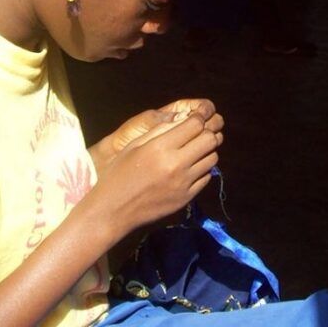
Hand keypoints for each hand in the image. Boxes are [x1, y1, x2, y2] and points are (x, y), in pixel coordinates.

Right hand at [88, 111, 222, 235]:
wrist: (114, 210)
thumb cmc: (120, 173)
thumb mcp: (135, 145)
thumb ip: (161, 130)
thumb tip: (184, 118)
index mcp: (161, 147)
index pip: (196, 124)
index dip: (198, 118)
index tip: (195, 119)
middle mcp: (177, 164)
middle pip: (210, 140)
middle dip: (207, 133)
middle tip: (197, 134)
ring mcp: (184, 183)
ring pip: (213, 158)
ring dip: (206, 151)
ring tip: (194, 151)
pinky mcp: (187, 198)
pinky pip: (207, 177)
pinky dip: (202, 169)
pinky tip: (189, 169)